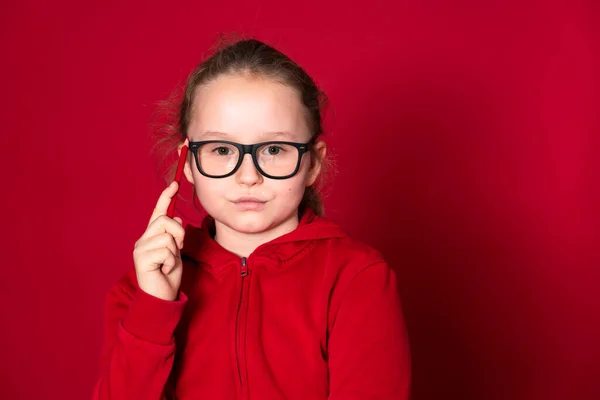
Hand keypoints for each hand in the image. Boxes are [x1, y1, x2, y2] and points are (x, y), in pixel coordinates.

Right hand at [133, 182, 184, 300]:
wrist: (162, 297)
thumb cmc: (168, 275)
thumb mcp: (176, 252)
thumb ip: (174, 235)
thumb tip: (176, 217)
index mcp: (152, 236)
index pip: (158, 212)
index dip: (166, 197)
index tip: (175, 184)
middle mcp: (143, 239)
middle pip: (166, 221)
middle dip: (179, 235)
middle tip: (178, 251)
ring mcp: (140, 249)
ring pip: (167, 236)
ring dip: (175, 252)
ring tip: (168, 264)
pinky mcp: (141, 259)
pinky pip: (166, 251)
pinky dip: (170, 262)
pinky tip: (164, 270)